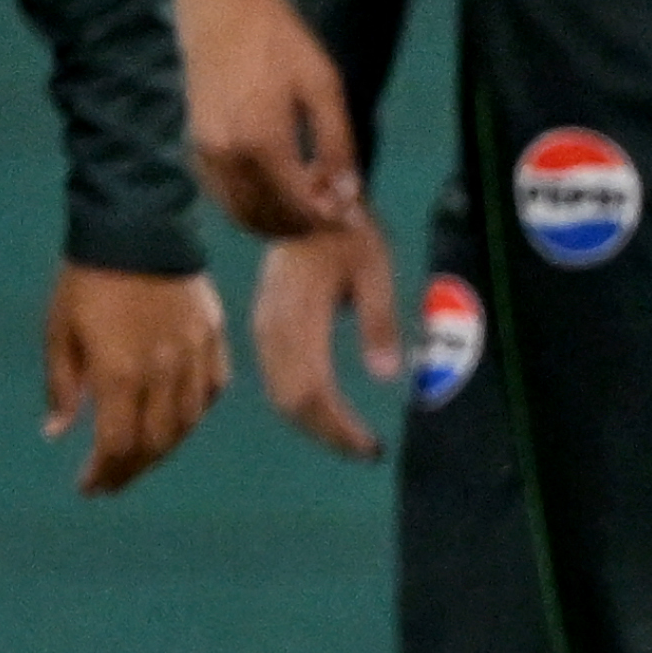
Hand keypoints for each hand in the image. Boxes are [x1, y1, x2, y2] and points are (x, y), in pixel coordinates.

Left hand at [46, 261, 229, 494]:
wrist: (137, 228)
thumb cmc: (86, 280)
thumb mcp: (59, 333)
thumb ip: (63, 388)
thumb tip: (59, 433)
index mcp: (120, 373)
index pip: (119, 445)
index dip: (105, 474)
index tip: (88, 487)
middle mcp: (164, 372)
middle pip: (156, 443)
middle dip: (131, 470)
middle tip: (111, 482)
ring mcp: (195, 355)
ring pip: (188, 423)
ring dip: (163, 449)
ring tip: (141, 458)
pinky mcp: (215, 337)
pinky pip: (212, 390)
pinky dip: (195, 414)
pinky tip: (177, 421)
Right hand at [183, 0, 366, 239]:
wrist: (222, 10)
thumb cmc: (281, 42)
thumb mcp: (324, 88)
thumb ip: (337, 144)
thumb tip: (347, 192)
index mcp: (262, 142)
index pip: (297, 206)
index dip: (326, 218)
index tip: (349, 215)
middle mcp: (226, 155)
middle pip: (265, 217)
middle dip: (301, 224)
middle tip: (331, 213)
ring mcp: (204, 151)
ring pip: (239, 211)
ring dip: (274, 219)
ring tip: (308, 203)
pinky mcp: (193, 144)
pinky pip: (220, 193)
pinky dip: (247, 204)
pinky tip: (275, 190)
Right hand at [257, 206, 403, 458]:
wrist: (304, 202)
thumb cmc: (348, 232)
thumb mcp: (376, 270)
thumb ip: (379, 322)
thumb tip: (387, 377)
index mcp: (300, 320)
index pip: (313, 392)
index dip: (339, 427)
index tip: (372, 447)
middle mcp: (273, 331)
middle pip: (292, 402)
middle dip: (329, 434)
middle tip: (368, 450)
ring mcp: (264, 330)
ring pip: (280, 395)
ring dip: (314, 423)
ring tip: (352, 439)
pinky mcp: (265, 327)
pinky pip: (277, 379)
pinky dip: (301, 404)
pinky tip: (328, 411)